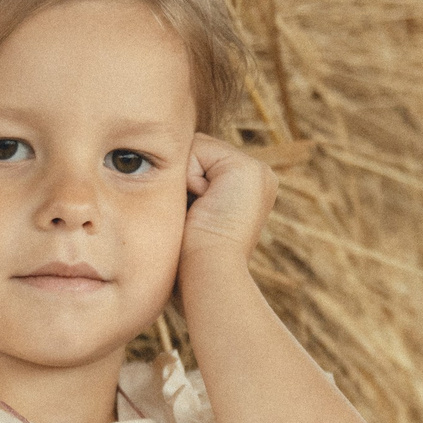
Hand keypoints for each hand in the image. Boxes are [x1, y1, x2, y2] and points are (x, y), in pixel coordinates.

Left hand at [182, 133, 277, 264]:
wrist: (210, 273)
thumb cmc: (193, 260)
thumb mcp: (194, 218)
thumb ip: (192, 190)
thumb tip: (165, 168)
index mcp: (247, 190)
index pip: (200, 162)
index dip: (183, 186)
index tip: (195, 220)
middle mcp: (257, 177)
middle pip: (197, 152)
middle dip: (183, 181)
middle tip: (197, 217)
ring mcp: (257, 171)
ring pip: (195, 149)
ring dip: (185, 181)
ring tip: (201, 212)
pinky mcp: (249, 167)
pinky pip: (197, 149)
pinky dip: (189, 177)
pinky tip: (205, 205)